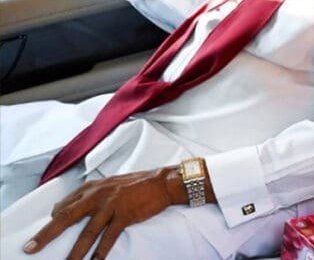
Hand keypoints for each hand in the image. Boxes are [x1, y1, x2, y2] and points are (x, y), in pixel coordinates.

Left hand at [23, 167, 180, 258]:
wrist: (162, 182)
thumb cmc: (135, 184)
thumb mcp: (108, 184)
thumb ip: (89, 195)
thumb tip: (65, 208)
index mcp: (91, 188)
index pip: (63, 206)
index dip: (52, 222)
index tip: (43, 236)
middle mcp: (97, 195)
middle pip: (66, 217)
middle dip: (47, 235)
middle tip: (32, 248)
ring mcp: (111, 205)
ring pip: (87, 232)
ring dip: (75, 251)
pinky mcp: (125, 215)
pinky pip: (109, 236)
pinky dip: (101, 251)